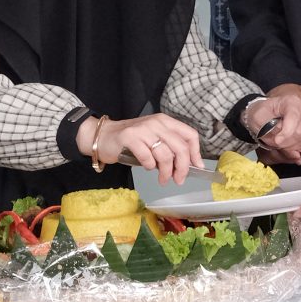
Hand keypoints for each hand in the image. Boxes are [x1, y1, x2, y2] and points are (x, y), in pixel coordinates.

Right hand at [87, 113, 204, 184]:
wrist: (103, 137)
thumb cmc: (131, 141)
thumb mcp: (154, 140)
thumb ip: (170, 148)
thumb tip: (188, 165)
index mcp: (166, 121)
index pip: (190, 135)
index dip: (195, 152)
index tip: (197, 167)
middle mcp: (156, 123)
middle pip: (180, 147)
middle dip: (182, 167)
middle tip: (179, 179)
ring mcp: (143, 129)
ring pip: (165, 154)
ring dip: (166, 171)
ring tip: (163, 179)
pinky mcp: (129, 137)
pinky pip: (147, 157)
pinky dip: (150, 166)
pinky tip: (148, 167)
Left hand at [250, 84, 300, 161]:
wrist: (276, 106)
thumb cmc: (266, 111)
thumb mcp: (258, 116)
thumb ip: (266, 129)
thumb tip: (279, 142)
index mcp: (292, 102)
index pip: (294, 120)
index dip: (285, 134)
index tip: (276, 140)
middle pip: (300, 133)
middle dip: (286, 143)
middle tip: (276, 142)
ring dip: (292, 147)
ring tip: (283, 142)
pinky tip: (291, 144)